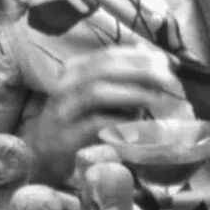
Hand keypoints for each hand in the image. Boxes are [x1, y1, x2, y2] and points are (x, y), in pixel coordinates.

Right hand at [25, 46, 178, 180]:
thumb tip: (153, 57)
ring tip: (154, 99)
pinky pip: (96, 125)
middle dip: (139, 71)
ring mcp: (63, 111)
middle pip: (103, 69)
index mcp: (74, 71)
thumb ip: (121, 77)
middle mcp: (65, 86)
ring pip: (96, 92)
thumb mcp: (96, 94)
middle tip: (166, 79)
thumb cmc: (78, 121)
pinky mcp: (66, 137)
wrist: (42, 154)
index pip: (108, 56)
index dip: (138, 57)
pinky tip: (137, 126)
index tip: (165, 63)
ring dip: (130, 93)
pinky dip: (120, 122)